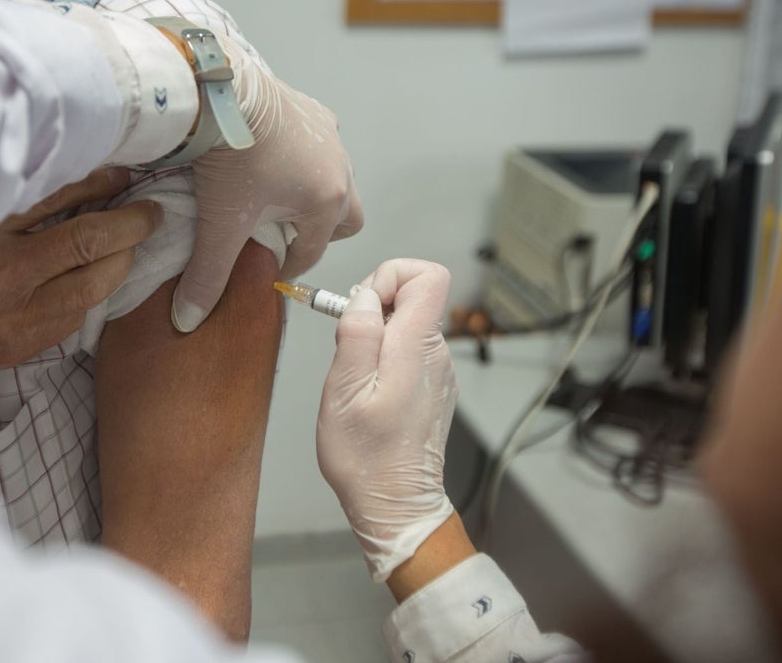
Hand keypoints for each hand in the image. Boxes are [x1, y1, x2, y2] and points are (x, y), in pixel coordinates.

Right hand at [0, 167, 161, 372]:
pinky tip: (85, 271)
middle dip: (128, 244)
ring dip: (113, 268)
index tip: (145, 202)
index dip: (126, 220)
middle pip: (97, 276)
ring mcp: (20, 334)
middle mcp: (16, 307)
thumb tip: (111, 179)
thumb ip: (51, 197)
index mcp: (4, 265)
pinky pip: (72, 319)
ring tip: (117, 241)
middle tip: (143, 219)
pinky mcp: (22, 351)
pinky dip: (87, 291)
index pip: (85, 240)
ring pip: (90, 301)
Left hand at [173, 37, 363, 331]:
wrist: (219, 90)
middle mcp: (340, 168)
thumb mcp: (219, 223)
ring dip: (312, 194)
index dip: (289, 266)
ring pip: (335, 179)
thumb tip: (188, 321)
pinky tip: (271, 159)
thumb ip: (208, 276)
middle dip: (319, 232)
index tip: (268, 270)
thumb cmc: (228, 156)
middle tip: (282, 235)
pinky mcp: (314, 111)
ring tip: (273, 198)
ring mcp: (331, 136)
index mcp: (327, 201)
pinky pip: (322, 145)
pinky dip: (305, 160)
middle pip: (345, 217)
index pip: (313, 251)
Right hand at [316, 259, 457, 581]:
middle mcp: (437, 353)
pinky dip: (382, 357)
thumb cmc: (365, 455)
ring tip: (353, 379)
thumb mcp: (343, 390)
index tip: (360, 307)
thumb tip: (363, 296)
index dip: (389, 275)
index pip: (428, 275)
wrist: (396, 505)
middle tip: (346, 349)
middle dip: (372, 307)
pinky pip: (407, 350)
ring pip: (406, 324)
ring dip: (374, 336)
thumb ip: (356, 333)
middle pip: (413, 296)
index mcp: (417, 347)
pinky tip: (366, 392)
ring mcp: (438, 371)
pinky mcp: (432, 387)